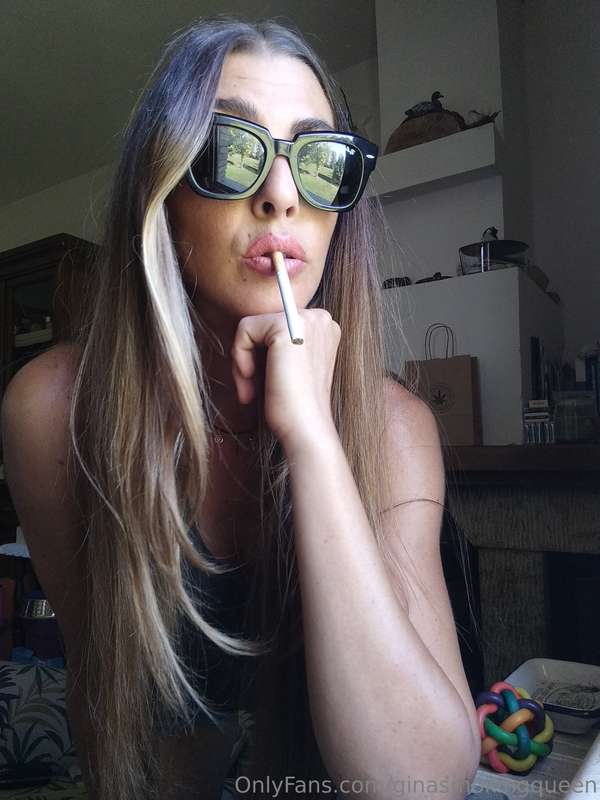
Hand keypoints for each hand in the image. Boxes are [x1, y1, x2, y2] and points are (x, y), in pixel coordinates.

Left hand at [230, 309, 341, 451]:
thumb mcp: (290, 367)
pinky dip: (239, 357)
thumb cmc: (295, 405)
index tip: (262, 384)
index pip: (276, 328)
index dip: (262, 355)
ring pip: (251, 327)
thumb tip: (248, 332)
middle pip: (263, 326)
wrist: (306, 426)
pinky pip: (244, 330)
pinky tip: (250, 379)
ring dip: (242, 360)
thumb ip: (278, 346)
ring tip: (250, 389)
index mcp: (323, 328)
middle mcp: (319, 318)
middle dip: (251, 357)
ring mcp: (305, 319)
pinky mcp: (284, 325)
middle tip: (252, 389)